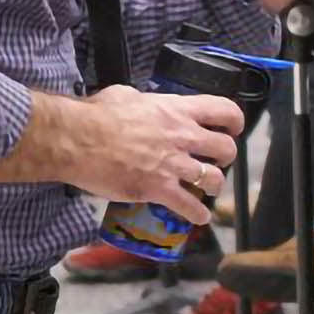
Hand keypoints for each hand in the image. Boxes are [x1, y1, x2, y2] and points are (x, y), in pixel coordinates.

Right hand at [69, 86, 242, 225]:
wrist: (78, 140)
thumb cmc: (97, 115)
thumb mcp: (124, 95)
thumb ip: (141, 101)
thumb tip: (139, 103)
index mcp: (176, 110)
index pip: (223, 110)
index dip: (234, 120)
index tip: (233, 128)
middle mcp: (183, 136)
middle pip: (225, 148)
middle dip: (226, 157)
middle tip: (218, 161)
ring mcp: (174, 165)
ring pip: (214, 179)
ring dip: (214, 187)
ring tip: (208, 190)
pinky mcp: (159, 190)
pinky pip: (189, 207)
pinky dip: (197, 215)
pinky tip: (198, 218)